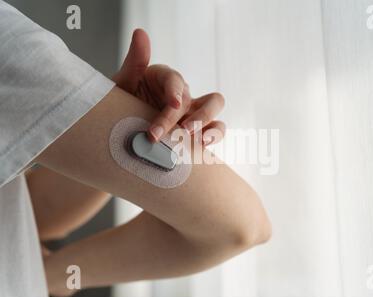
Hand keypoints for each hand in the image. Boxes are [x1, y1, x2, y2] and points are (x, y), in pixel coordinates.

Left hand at [113, 29, 224, 144]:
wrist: (117, 130)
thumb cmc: (120, 104)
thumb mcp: (123, 84)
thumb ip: (135, 61)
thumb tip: (140, 33)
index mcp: (166, 79)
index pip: (176, 81)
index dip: (176, 92)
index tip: (173, 105)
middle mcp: (184, 96)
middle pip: (208, 99)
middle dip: (199, 116)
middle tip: (184, 130)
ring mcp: (192, 115)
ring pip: (216, 115)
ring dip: (210, 127)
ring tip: (197, 141)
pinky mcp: (195, 133)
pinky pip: (213, 133)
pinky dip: (211, 139)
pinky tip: (199, 148)